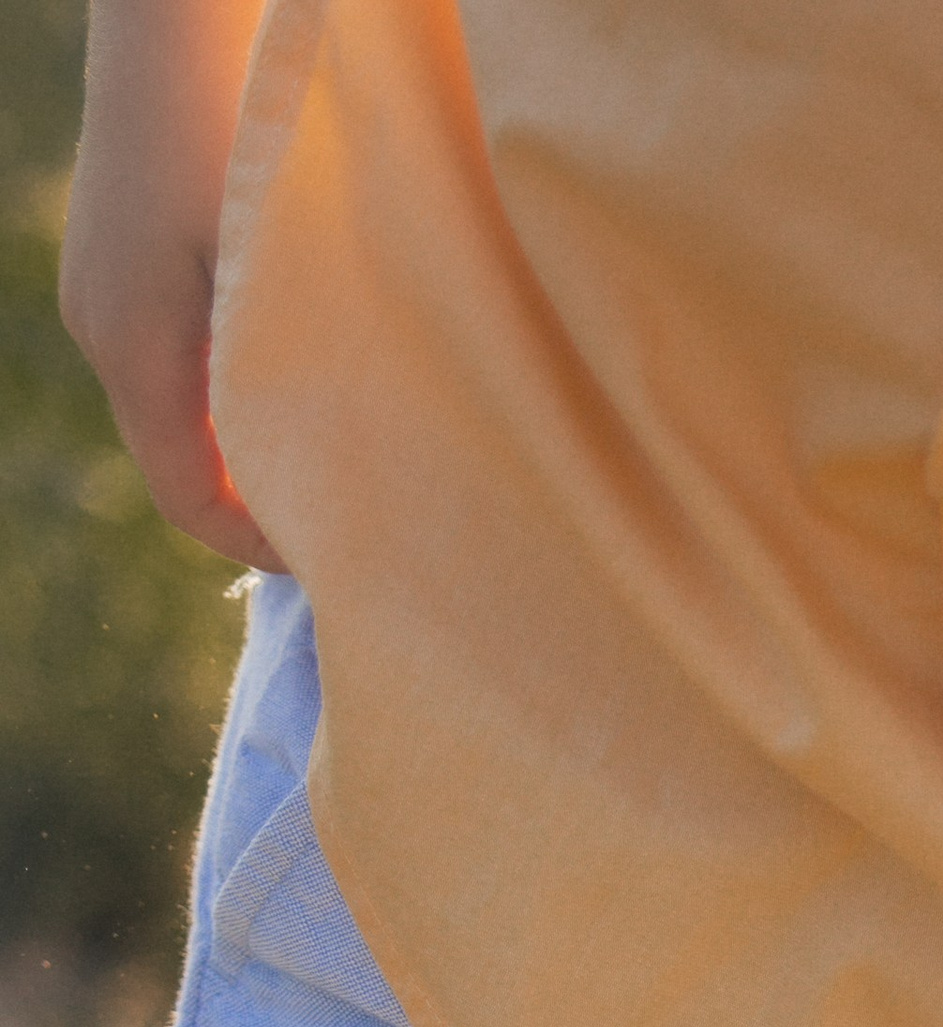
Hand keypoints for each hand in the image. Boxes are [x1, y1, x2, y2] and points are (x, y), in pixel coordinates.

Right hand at [58, 0, 284, 570]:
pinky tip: (291, 368)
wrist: (174, 0)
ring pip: (178, 405)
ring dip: (246, 440)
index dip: (260, 546)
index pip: (190, 499)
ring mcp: (102, 285)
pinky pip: (173, 351)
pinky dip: (227, 384)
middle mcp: (101, 325)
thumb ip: (296, 371)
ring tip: (331, 452)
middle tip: (347, 519)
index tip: (334, 561)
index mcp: (135, 346)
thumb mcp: (279, 264)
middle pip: (180, 459)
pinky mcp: (119, 250)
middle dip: (258, 500)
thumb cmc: (238, 118)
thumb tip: (337, 474)